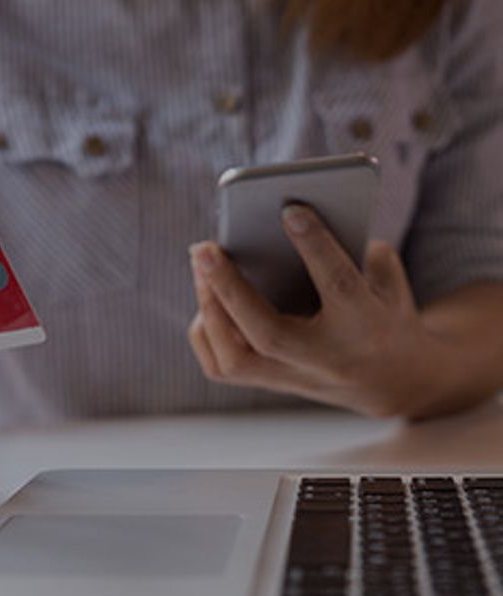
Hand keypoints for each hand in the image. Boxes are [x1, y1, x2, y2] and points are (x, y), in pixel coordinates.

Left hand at [188, 204, 438, 417]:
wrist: (394, 381)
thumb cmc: (382, 313)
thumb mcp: (386, 280)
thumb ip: (350, 250)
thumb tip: (289, 220)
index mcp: (367, 326)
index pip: (338, 284)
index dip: (315, 246)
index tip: (290, 209)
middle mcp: (327, 360)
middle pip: (269, 333)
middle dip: (230, 288)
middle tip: (204, 248)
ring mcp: (296, 380)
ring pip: (237, 360)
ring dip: (211, 310)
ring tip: (200, 266)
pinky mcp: (272, 386)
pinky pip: (222, 368)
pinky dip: (206, 330)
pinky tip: (206, 297)